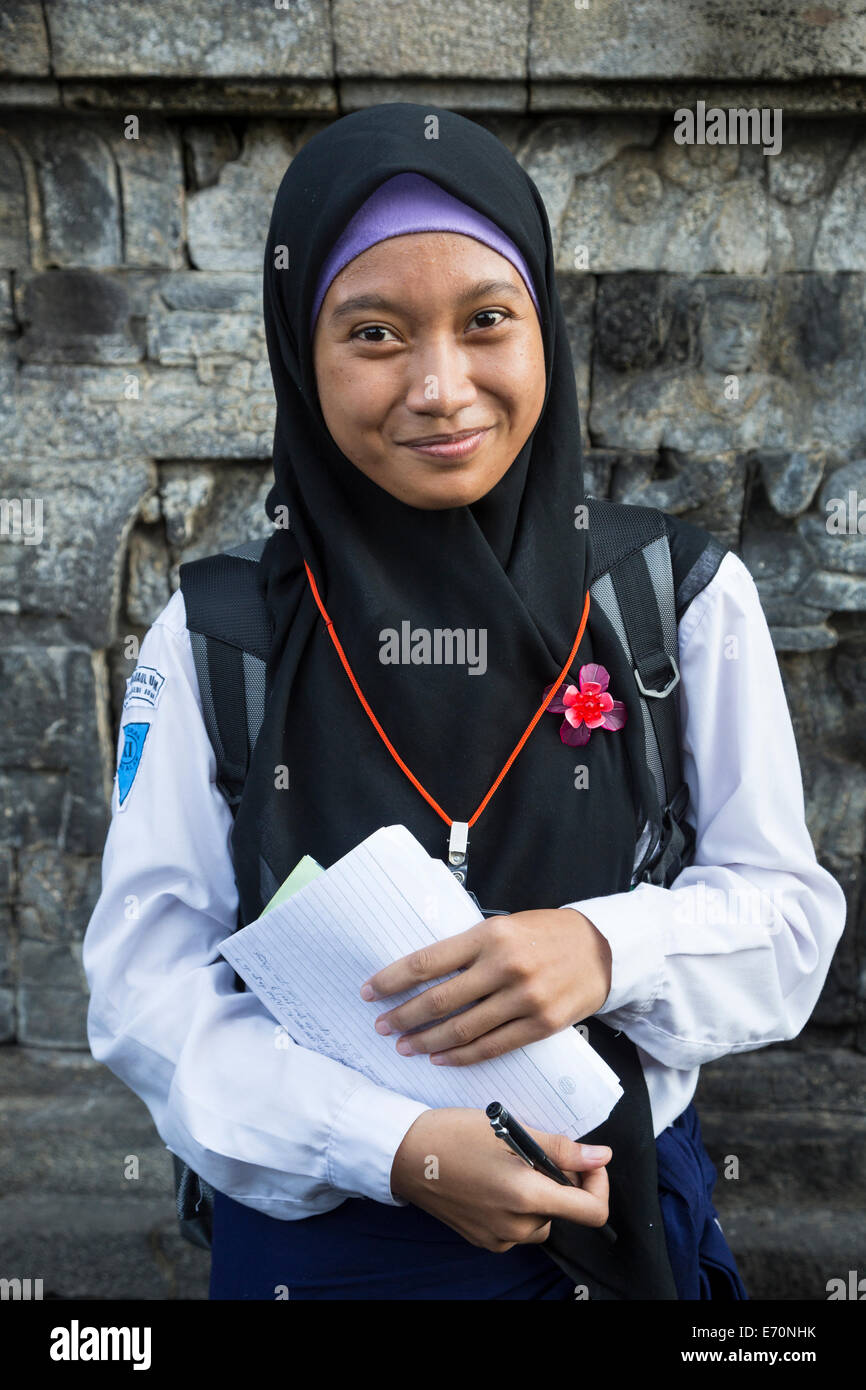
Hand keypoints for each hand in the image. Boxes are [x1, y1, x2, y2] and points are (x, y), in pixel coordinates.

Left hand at [360, 907, 611, 1065]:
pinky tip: (442, 1058)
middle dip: (403, 1017)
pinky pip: (493, 1046)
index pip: (427, 962)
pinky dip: (462, 1055)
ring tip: (406, 1046)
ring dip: (427, 1042)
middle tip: (382, 1026)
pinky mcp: (542, 1024)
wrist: (601, 949)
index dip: (393, 980)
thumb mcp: (503, 926)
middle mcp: (504, 966)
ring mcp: (525, 998)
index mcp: (489, 935)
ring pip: (463, 1029)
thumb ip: (468, 948)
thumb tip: (421, 973)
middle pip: (439, 1000)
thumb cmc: (544, 933)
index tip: (370, 992)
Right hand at [390, 1107, 610, 1250]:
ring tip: (509, 1163)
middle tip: (532, 1151)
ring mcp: (498, 1238)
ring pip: (541, 1219)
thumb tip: (601, 1157)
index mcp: (526, 1197)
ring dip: (538, 1193)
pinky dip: (517, 1205)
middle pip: (564, 1211)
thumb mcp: (512, 1131)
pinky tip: (494, 1179)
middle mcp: (515, 1226)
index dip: (598, 1184)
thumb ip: (562, 1149)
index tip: (587, 1162)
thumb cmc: (455, 1135)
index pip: (592, 1211)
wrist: (406, 1155)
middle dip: (559, 1182)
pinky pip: (517, 1227)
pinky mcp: (483, 1240)